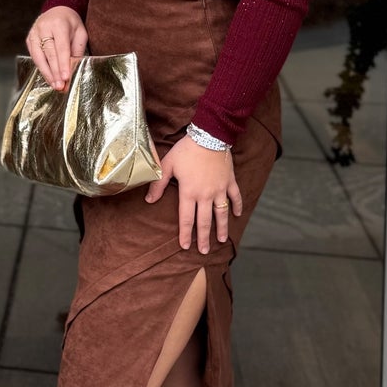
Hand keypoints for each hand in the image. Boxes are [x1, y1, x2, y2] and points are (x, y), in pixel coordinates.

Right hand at [26, 6, 86, 92]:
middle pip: (49, 54)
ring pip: (39, 57)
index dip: (63, 64)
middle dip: (55, 72)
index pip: (61, 48)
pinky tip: (48, 77)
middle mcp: (43, 28)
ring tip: (54, 85)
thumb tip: (73, 69)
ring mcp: (34, 33)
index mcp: (58, 24)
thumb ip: (77, 50)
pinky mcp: (29, 39)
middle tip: (60, 86)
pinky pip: (34, 56)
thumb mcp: (80, 33)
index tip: (66, 77)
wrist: (58, 10)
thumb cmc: (71, 23)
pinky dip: (41, 68)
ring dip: (47, 73)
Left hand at [146, 135, 242, 251]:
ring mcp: (220, 189)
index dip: (186, 233)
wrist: (209, 135)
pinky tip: (238, 215)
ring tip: (222, 240)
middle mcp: (206, 195)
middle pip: (204, 221)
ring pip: (221, 213)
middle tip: (204, 251)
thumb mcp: (167, 165)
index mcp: (189, 192)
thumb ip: (158, 184)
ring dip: (222, 228)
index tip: (185, 246)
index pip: (187, 218)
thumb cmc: (186, 150)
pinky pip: (235, 197)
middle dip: (203, 238)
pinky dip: (237, 206)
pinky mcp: (229, 181)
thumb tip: (149, 200)